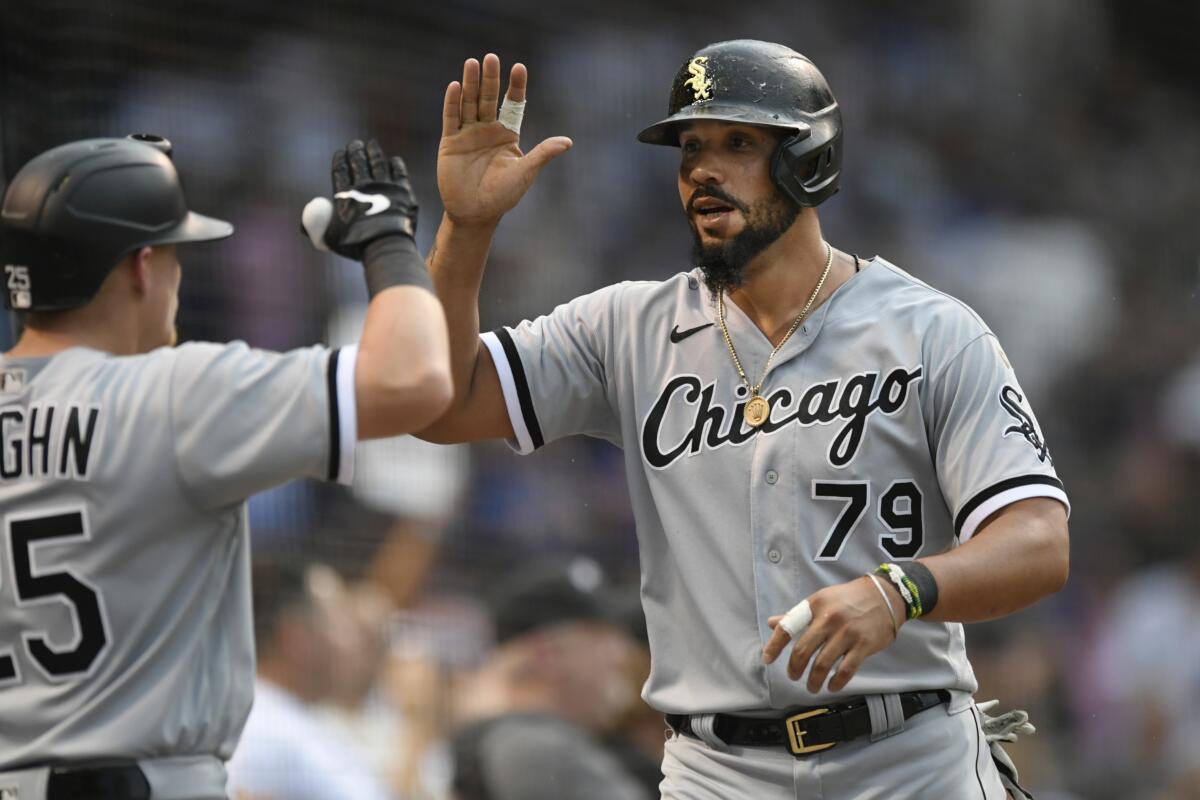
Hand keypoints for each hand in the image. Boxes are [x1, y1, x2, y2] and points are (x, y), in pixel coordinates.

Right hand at [302, 139, 417, 259]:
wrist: (386, 247)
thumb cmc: (356, 246)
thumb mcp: (329, 239)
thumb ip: (316, 228)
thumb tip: (305, 223)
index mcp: (345, 195)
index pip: (340, 170)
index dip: (340, 159)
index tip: (341, 152)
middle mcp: (364, 186)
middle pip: (358, 162)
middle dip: (355, 150)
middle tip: (355, 144)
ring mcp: (385, 187)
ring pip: (378, 162)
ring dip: (373, 151)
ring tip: (371, 144)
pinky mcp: (403, 192)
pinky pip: (399, 172)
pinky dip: (396, 165)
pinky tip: (394, 161)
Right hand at [438, 53, 571, 227]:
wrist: (475, 213)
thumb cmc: (502, 195)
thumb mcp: (525, 172)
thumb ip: (542, 154)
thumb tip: (568, 142)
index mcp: (507, 134)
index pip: (513, 104)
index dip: (516, 87)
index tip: (519, 67)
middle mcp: (487, 129)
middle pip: (488, 98)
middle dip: (490, 79)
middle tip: (491, 57)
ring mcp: (468, 134)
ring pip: (469, 103)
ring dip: (470, 84)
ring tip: (472, 63)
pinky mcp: (450, 142)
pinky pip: (451, 118)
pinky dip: (453, 102)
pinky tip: (456, 86)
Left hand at [761, 576, 902, 692]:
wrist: (884, 595)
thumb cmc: (848, 599)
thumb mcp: (821, 600)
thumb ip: (797, 614)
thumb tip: (771, 623)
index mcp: (815, 605)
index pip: (788, 626)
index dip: (775, 645)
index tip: (767, 659)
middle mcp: (829, 618)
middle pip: (803, 650)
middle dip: (794, 668)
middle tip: (793, 676)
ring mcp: (847, 632)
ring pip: (822, 664)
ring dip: (813, 680)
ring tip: (811, 687)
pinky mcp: (864, 645)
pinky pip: (846, 670)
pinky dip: (836, 683)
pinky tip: (831, 686)